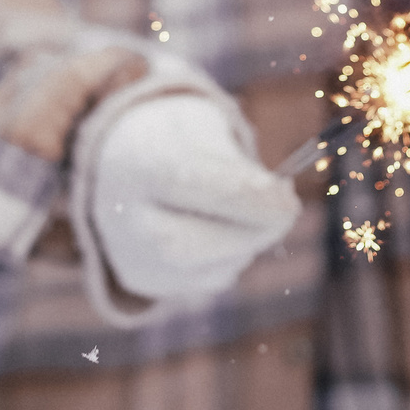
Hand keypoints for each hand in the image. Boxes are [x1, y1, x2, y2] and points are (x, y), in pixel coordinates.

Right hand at [89, 93, 298, 300]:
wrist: (124, 164)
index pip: (186, 184)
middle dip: (250, 232)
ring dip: (248, 244)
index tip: (287, 195)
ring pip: (202, 271)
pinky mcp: (148, 280)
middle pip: (184, 245)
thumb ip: (239, 166)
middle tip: (288, 210)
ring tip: (256, 210)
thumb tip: (282, 204)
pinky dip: (233, 257)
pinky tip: (229, 229)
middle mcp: (122, 218)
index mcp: (133, 164)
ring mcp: (132, 256)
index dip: (243, 194)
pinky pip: (207, 280)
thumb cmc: (176, 141)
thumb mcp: (202, 129)